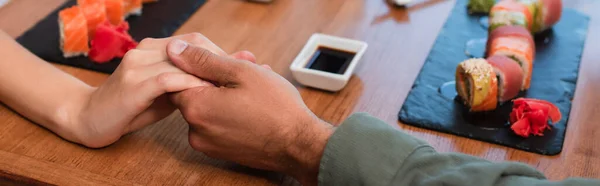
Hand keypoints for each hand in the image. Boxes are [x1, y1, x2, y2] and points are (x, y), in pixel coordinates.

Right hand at [69, 33, 255, 147]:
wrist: (90, 119)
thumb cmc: (132, 106)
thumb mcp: (167, 92)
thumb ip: (190, 81)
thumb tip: (224, 78)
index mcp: (155, 48)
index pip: (195, 42)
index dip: (222, 52)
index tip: (247, 64)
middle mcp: (147, 50)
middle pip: (194, 46)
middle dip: (223, 59)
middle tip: (248, 71)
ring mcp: (138, 64)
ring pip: (184, 61)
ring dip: (212, 72)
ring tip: (236, 83)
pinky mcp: (134, 84)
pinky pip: (169, 80)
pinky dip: (192, 85)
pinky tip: (210, 93)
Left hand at [167, 40, 333, 184]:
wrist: (300, 145)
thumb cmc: (275, 107)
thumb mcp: (240, 72)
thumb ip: (203, 60)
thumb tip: (174, 50)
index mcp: (196, 108)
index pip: (179, 79)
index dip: (204, 67)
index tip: (229, 64)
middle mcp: (195, 131)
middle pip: (197, 94)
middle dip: (219, 79)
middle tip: (248, 69)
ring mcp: (208, 145)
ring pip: (211, 108)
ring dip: (228, 94)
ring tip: (257, 87)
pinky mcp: (221, 152)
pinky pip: (219, 125)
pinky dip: (232, 112)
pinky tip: (255, 104)